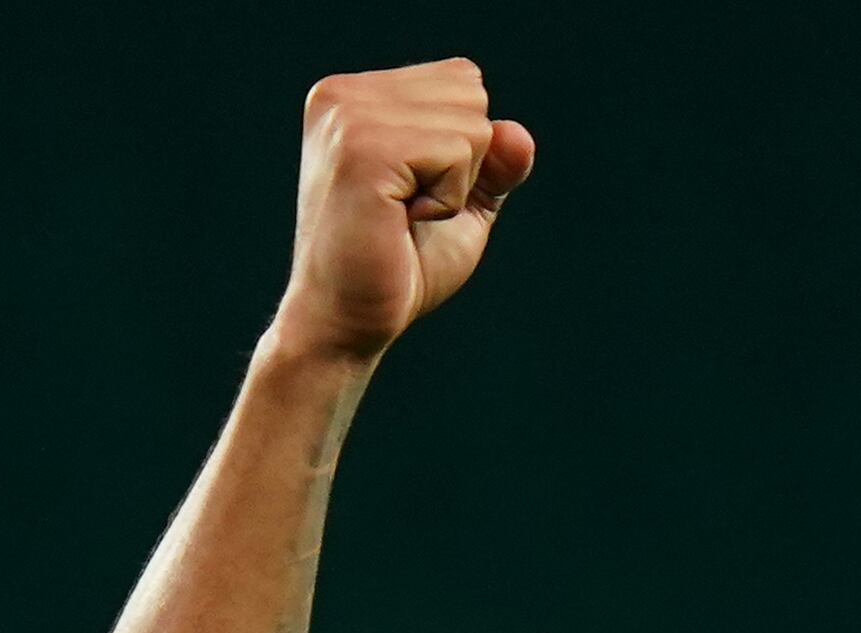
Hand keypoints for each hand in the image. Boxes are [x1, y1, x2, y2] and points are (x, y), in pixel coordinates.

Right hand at [273, 61, 535, 365]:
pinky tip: (401, 222)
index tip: (408, 193)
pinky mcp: (363, 150)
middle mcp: (343, 96)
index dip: (459, 146)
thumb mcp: (460, 203)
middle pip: (469, 90)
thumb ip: (495, 161)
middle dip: (461, 162)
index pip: (461, 78)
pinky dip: (447, 199)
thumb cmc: (396, 268)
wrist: (345, 327)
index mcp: (353, 95)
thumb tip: (517, 134)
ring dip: (454, 185)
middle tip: (406, 210)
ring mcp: (348, 118)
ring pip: (470, 121)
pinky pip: (457, 151)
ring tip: (401, 217)